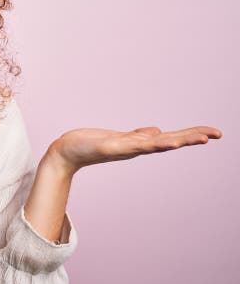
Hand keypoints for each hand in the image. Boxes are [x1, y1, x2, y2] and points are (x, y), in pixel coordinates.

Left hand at [47, 124, 222, 175]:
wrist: (67, 152)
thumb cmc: (91, 144)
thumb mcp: (119, 138)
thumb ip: (138, 136)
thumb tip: (158, 131)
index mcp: (139, 144)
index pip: (170, 138)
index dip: (191, 135)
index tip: (212, 133)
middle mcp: (136, 148)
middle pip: (170, 142)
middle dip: (193, 137)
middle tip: (217, 134)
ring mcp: (125, 149)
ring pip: (157, 144)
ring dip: (178, 140)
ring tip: (200, 137)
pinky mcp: (110, 147)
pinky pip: (132, 143)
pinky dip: (148, 140)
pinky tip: (160, 136)